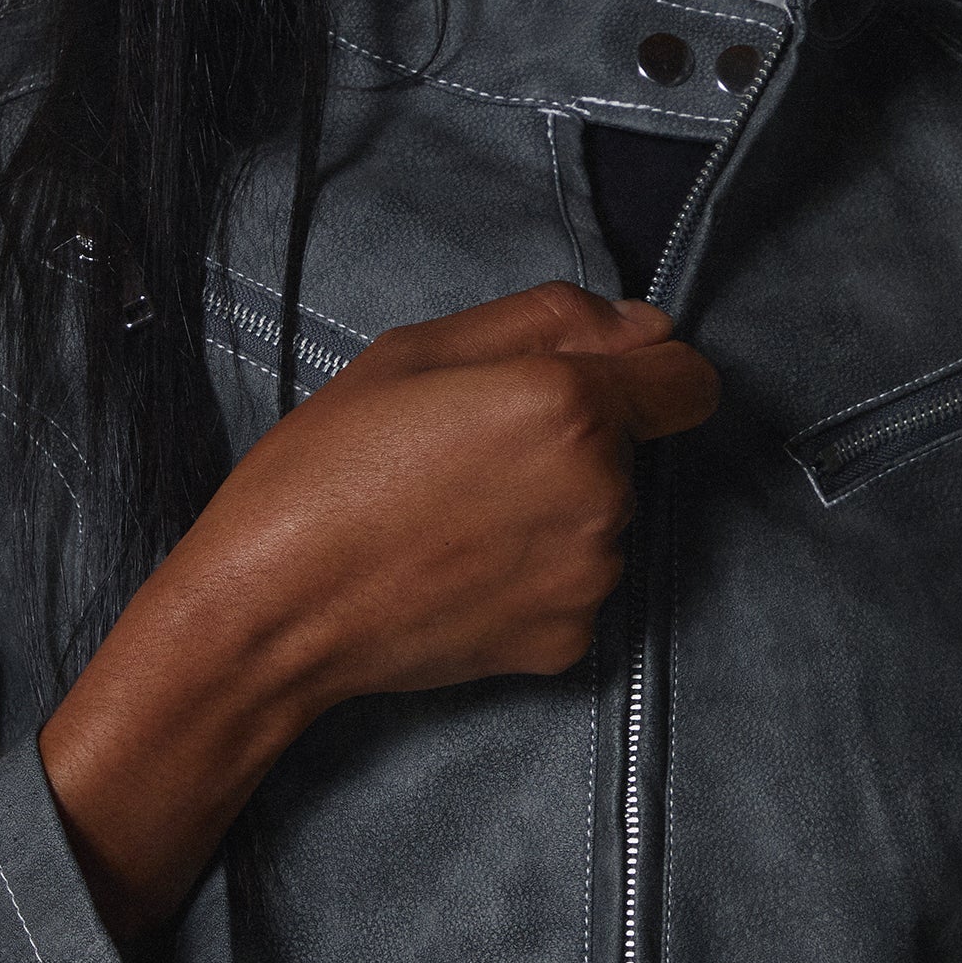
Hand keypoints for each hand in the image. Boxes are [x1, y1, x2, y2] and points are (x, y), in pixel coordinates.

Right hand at [41, 282, 717, 935]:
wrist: (273, 610)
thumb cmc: (326, 468)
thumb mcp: (417, 352)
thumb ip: (549, 321)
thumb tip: (646, 327)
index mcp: (569, 406)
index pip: (688, 379)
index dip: (646, 373)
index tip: (589, 387)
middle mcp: (601, 496)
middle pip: (632, 452)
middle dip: (573, 445)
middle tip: (464, 457)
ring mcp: (589, 578)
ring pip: (603, 522)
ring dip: (552, 513)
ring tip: (451, 519)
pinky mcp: (568, 641)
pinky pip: (573, 586)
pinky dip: (531, 578)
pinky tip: (455, 572)